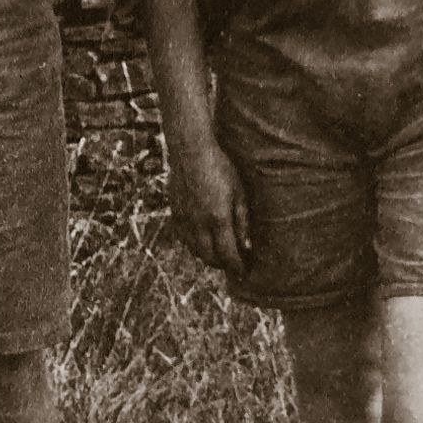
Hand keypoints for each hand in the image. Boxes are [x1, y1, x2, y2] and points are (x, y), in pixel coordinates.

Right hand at [168, 137, 250, 276]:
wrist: (190, 151)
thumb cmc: (220, 168)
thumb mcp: (239, 192)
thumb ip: (242, 221)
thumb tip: (247, 247)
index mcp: (218, 219)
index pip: (228, 255)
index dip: (236, 267)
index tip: (244, 272)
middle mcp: (198, 224)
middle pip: (209, 257)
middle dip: (222, 264)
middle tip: (232, 263)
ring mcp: (184, 219)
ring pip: (194, 250)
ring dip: (207, 256)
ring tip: (218, 253)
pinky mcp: (174, 212)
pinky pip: (183, 238)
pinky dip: (193, 245)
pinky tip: (202, 239)